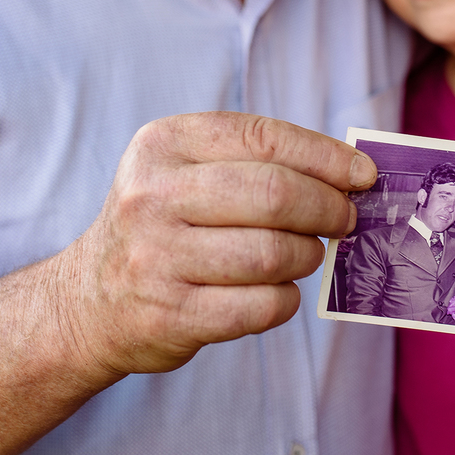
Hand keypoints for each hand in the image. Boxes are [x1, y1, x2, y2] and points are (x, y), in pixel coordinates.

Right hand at [58, 112, 375, 377]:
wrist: (90, 301)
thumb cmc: (164, 224)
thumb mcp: (186, 170)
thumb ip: (257, 162)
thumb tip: (352, 173)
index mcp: (163, 144)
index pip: (264, 139)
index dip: (326, 158)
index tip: (364, 176)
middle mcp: (152, 196)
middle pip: (275, 195)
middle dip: (327, 208)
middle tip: (345, 220)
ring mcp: (156, 258)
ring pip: (273, 254)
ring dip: (307, 257)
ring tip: (305, 255)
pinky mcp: (169, 315)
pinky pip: (261, 307)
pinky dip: (285, 300)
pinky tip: (279, 292)